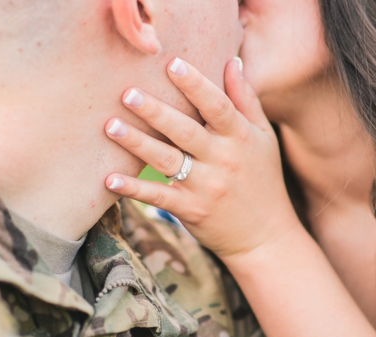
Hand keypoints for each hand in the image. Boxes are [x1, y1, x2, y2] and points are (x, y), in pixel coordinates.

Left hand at [103, 57, 302, 266]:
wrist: (265, 237)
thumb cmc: (262, 181)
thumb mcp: (263, 138)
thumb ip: (246, 101)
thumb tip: (232, 61)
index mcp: (240, 137)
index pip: (217, 105)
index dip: (195, 84)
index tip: (172, 64)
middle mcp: (223, 159)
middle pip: (185, 129)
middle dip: (155, 110)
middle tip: (127, 92)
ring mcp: (205, 186)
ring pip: (167, 160)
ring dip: (136, 143)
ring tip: (110, 126)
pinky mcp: (190, 210)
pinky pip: (157, 197)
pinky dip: (134, 188)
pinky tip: (110, 179)